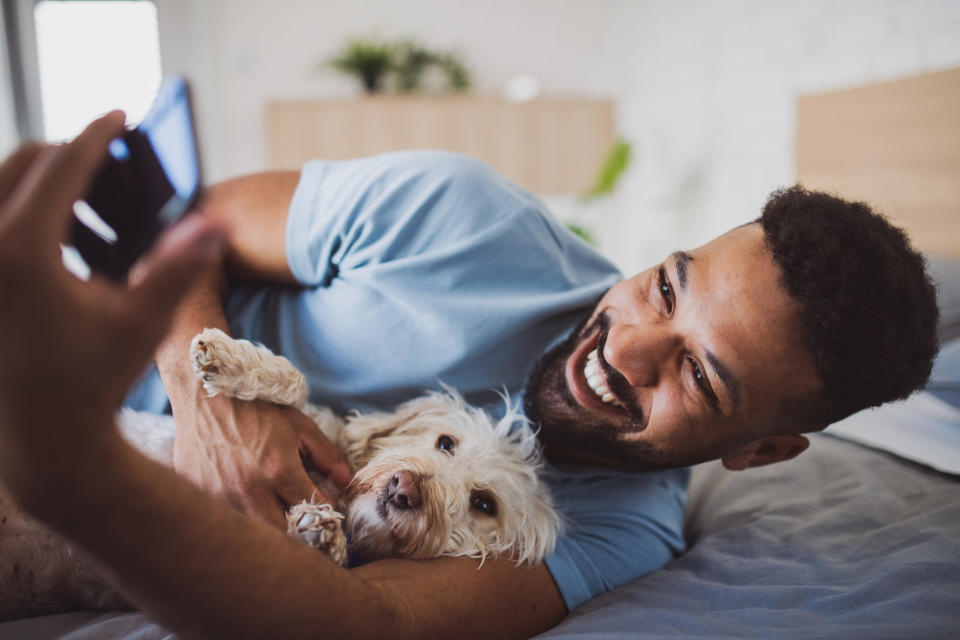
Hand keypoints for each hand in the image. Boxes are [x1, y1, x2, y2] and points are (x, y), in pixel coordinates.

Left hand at [0, 113, 226, 492]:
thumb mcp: (144, 319)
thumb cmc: (95, 377)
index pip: (61, 164)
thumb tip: (219, 222)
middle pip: (21, 161)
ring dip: (40, 179)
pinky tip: (57, 238)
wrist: (41, 433)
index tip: (118, 114)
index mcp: (21, 251)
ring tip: (84, 202)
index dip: (97, 135)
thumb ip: (179, 263)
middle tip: (108, 159)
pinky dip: (18, 207)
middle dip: (68, 152)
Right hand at [172, 393, 352, 528]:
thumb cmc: (256, 408)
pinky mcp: (200, 498)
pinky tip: (244, 503)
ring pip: (253, 532)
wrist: (206, 394)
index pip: (313, 511)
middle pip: (283, 535)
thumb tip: (346, 482)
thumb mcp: (299, 426)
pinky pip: (226, 521)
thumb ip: (327, 456)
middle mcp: (249, 490)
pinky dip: (239, 518)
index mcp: (278, 471)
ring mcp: (221, 498)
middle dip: (297, 531)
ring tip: (273, 512)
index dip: (325, 514)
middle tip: (302, 520)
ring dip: (267, 528)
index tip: (327, 512)